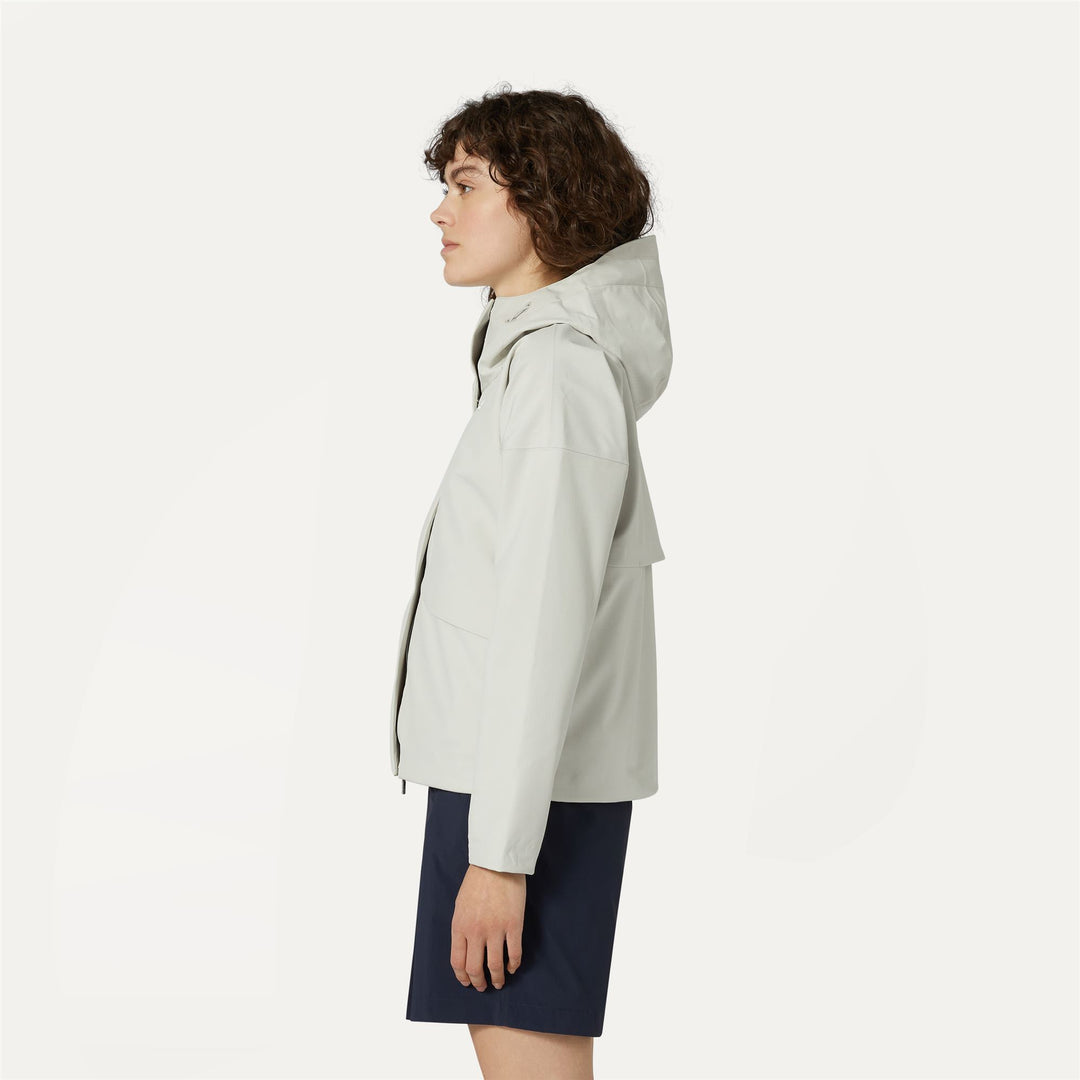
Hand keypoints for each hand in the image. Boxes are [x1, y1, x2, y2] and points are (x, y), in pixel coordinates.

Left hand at [450, 863, 525, 990]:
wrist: (496, 863)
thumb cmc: (477, 880)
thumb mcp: (460, 905)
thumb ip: (462, 927)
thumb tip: (465, 947)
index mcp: (459, 926)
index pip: (458, 961)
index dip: (462, 976)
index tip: (467, 982)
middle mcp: (475, 932)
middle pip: (475, 968)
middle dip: (478, 982)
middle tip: (483, 986)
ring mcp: (495, 929)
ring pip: (494, 966)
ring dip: (497, 978)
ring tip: (500, 982)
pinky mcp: (514, 925)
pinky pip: (514, 953)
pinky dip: (513, 965)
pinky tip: (513, 967)